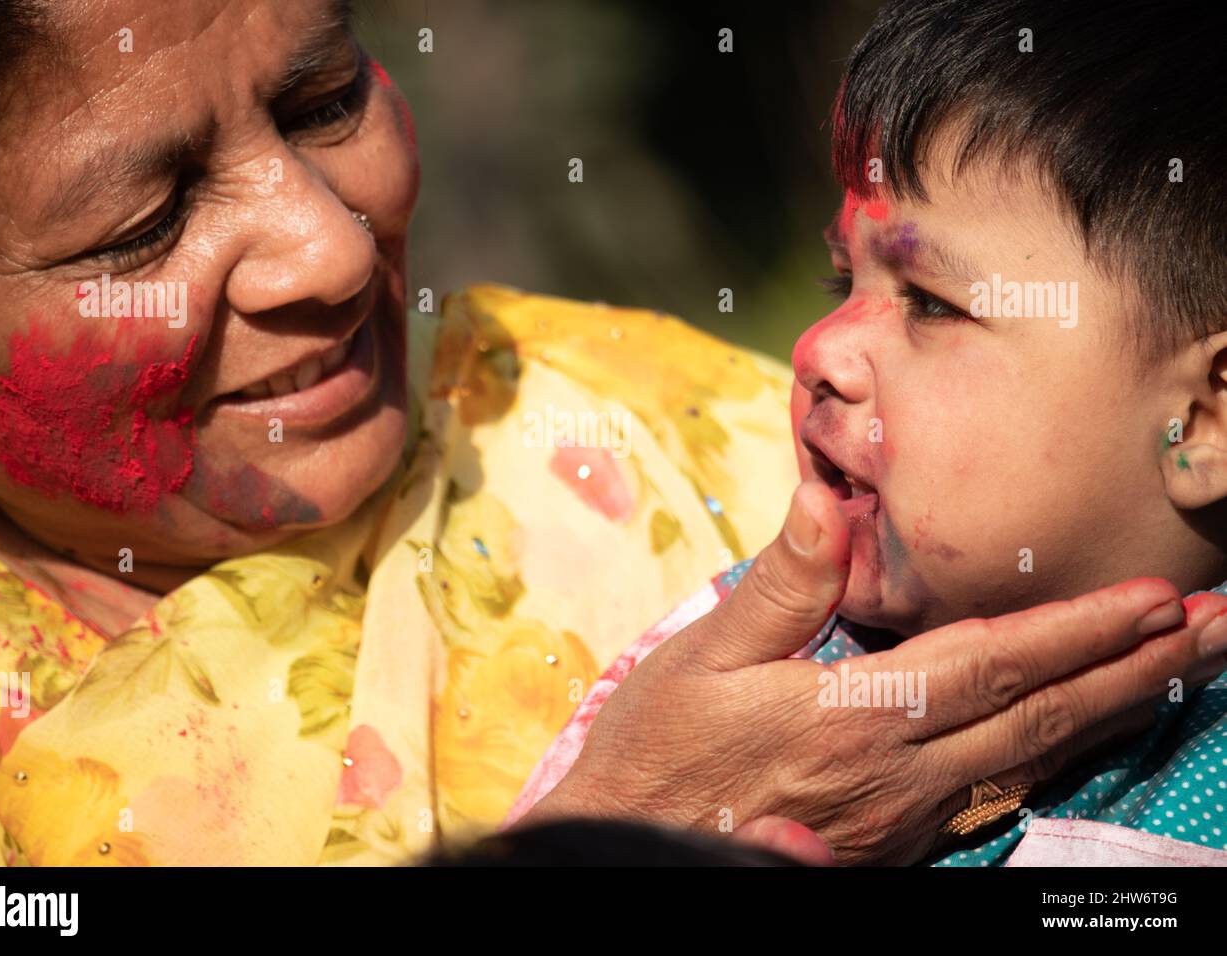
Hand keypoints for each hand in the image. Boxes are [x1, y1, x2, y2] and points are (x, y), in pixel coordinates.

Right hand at [526, 480, 1226, 864]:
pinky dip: (1057, 753)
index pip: (992, 663)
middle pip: (1038, 715)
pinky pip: (998, 792)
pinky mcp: (893, 843)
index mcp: (854, 716)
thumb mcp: (702, 656)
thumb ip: (781, 584)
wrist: (631, 848)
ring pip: (1032, 759)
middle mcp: (896, 774)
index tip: (1155, 600)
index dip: (1079, 630)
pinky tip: (1083, 731)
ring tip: (1179, 672)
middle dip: (1134, 669)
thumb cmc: (657, 750)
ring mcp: (902, 818)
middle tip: (1213, 632)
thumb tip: (830, 499)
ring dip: (1115, 711)